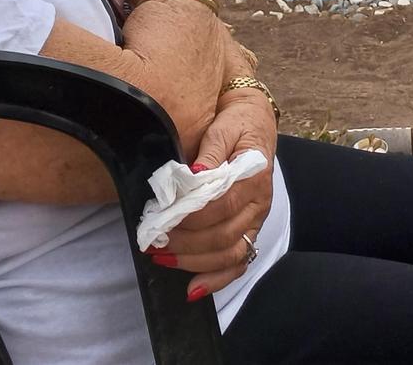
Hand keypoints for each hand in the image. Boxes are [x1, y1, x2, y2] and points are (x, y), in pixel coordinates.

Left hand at [148, 92, 276, 300]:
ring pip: (229, 254)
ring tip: (161, 257)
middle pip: (222, 234)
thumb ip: (210, 152)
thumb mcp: (223, 128)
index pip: (221, 204)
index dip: (190, 216)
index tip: (161, 217)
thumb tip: (194, 175)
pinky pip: (238, 263)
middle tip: (153, 240)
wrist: (255, 123)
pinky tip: (193, 289)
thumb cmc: (236, 125)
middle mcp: (259, 204)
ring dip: (193, 262)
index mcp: (254, 176)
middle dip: (185, 242)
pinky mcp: (250, 231)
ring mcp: (256, 221)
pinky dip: (216, 280)